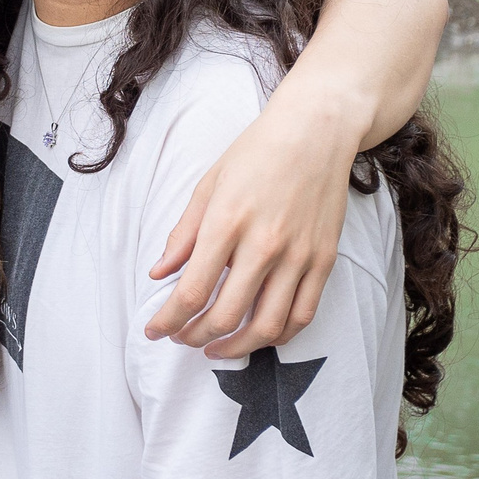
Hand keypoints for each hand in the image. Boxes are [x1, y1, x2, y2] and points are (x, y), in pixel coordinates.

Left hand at [143, 93, 357, 356]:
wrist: (316, 131)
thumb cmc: (257, 152)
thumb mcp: (208, 185)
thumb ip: (183, 234)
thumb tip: (159, 273)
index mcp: (227, 223)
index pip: (192, 290)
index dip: (168, 320)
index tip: (154, 331)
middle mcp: (264, 245)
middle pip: (226, 315)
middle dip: (196, 337)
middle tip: (183, 339)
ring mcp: (299, 255)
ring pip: (268, 326)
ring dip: (237, 347)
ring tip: (217, 347)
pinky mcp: (325, 260)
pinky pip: (303, 315)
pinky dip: (279, 335)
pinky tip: (258, 334)